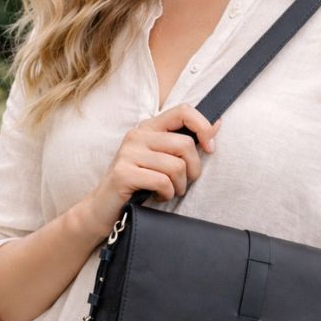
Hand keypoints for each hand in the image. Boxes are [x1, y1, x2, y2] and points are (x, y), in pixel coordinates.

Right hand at [82, 103, 221, 236]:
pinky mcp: (123, 173)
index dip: (203, 127)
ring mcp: (128, 154)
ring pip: (176, 166)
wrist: (103, 209)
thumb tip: (217, 124)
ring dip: (179, 186)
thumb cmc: (138, 185)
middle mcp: (137, 136)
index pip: (183, 110)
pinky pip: (162, 182)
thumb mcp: (162, 160)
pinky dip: (166, 194)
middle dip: (193, 169)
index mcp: (148, 128)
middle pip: (185, 144)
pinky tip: (157, 196)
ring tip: (168, 191)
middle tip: (183, 183)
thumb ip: (184, 142)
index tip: (210, 148)